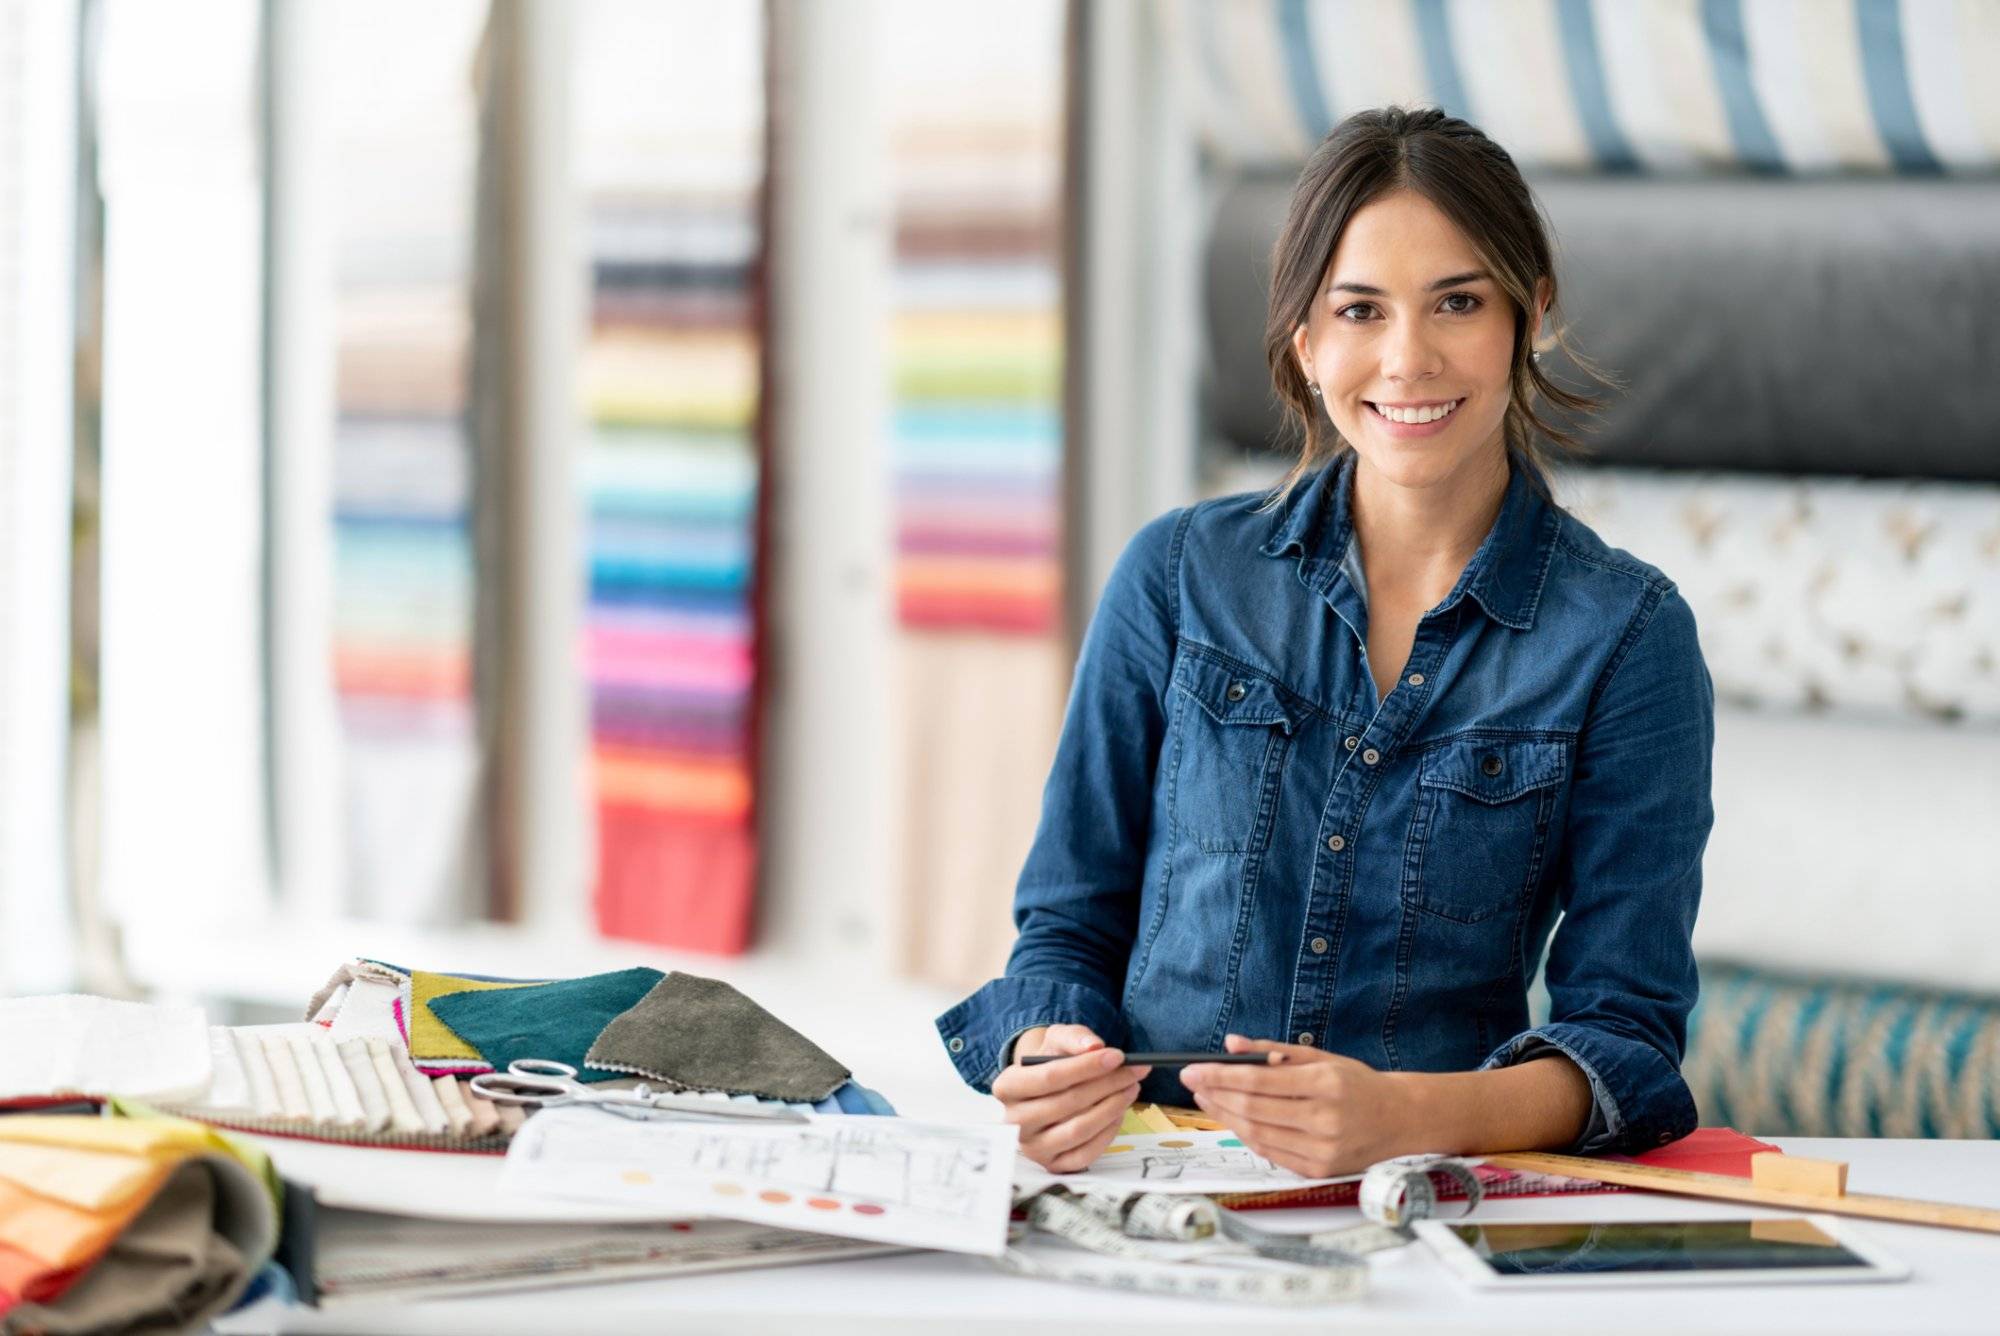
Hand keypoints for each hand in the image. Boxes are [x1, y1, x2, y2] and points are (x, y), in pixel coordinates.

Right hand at [990, 1024, 1151, 1172]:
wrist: (1044, 1091)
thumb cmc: (1051, 1064)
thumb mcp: (1057, 1040)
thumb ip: (1075, 1038)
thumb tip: (1095, 1046)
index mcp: (1007, 1087)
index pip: (1049, 1077)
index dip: (1086, 1067)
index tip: (1117, 1056)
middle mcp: (1014, 1121)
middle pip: (1067, 1103)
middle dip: (1107, 1085)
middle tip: (1134, 1071)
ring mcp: (1032, 1147)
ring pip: (1079, 1130)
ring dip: (1112, 1107)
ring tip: (1131, 1088)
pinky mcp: (1052, 1165)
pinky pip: (1086, 1153)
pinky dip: (1108, 1132)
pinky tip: (1119, 1112)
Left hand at [1179, 1033, 1409, 1176]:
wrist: (1400, 1120)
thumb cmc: (1357, 1084)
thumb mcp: (1321, 1057)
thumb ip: (1273, 1050)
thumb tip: (1231, 1044)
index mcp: (1326, 1085)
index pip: (1259, 1080)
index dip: (1220, 1076)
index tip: (1193, 1069)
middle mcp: (1324, 1120)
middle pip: (1253, 1109)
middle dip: (1215, 1095)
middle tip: (1192, 1083)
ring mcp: (1322, 1150)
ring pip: (1257, 1134)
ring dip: (1225, 1116)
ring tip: (1206, 1099)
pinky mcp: (1318, 1170)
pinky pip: (1270, 1152)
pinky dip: (1247, 1135)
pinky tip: (1232, 1119)